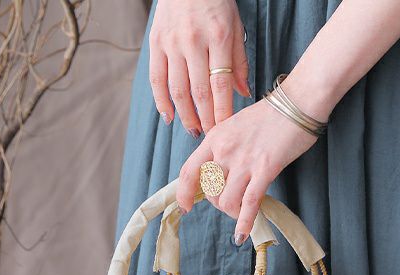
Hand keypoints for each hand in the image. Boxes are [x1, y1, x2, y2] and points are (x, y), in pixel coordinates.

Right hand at [149, 0, 250, 135]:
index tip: (224, 130)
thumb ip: (239, 61)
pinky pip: (157, 80)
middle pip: (199, 92)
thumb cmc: (216, 3)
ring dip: (186, 115)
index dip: (222, 111)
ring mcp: (172, 43)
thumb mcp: (235, 26)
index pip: (220, 84)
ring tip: (193, 129)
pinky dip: (162, 102)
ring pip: (178, 90)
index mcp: (218, 36)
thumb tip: (243, 94)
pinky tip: (169, 117)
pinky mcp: (156, 44)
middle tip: (210, 136)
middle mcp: (194, 41)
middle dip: (205, 119)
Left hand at [176, 99, 319, 240]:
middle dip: (216, 203)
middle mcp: (225, 150)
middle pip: (209, 190)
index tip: (185, 206)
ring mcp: (244, 161)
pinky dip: (243, 223)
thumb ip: (223, 148)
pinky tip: (241, 235)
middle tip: (229, 202)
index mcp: (215, 138)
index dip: (184, 193)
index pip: (189, 171)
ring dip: (231, 212)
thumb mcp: (235, 126)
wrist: (298, 102)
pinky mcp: (265, 170)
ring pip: (226, 200)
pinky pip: (248, 204)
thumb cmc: (270, 114)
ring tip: (239, 212)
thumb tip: (217, 172)